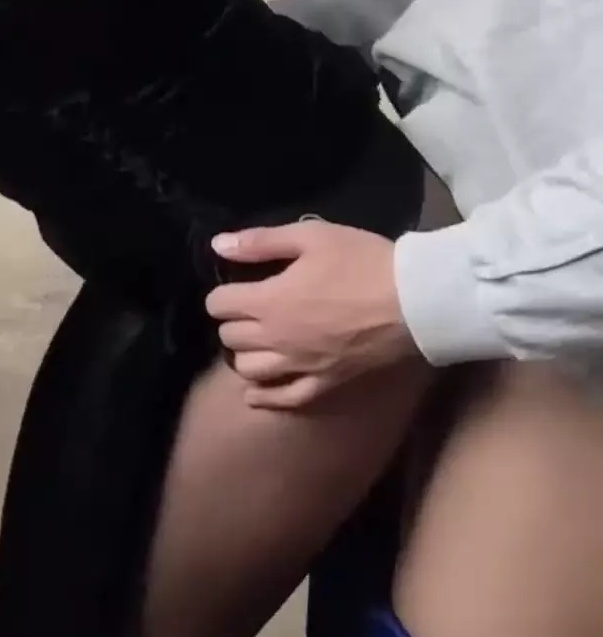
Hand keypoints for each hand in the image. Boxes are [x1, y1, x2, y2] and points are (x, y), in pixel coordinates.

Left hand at [205, 221, 421, 409]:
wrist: (418, 299)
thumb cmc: (365, 262)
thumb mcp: (312, 237)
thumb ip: (260, 241)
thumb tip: (218, 245)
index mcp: (268, 301)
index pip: (218, 304)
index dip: (225, 294)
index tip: (238, 289)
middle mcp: (275, 338)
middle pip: (229, 337)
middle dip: (235, 322)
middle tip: (252, 312)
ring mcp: (300, 365)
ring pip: (248, 369)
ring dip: (246, 355)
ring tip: (259, 342)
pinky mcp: (325, 382)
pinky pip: (283, 399)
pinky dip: (264, 396)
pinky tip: (256, 392)